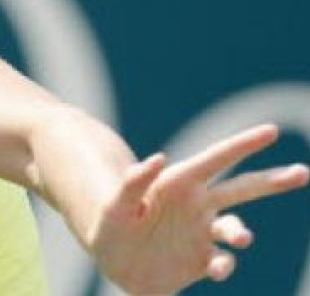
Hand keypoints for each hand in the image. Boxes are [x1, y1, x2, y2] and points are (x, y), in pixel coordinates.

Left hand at [89, 123, 308, 294]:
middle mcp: (196, 205)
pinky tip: (216, 268)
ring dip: (241, 234)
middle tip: (303, 172)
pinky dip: (223, 264)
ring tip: (240, 239)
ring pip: (235, 229)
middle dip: (272, 180)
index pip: (215, 159)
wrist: (111, 261)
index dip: (242, 144)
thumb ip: (132, 182)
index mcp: (177, 184)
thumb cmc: (108, 225)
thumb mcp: (114, 205)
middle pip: (241, 188)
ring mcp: (201, 233)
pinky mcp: (201, 261)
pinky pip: (222, 262)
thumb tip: (159, 157)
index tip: (270, 130)